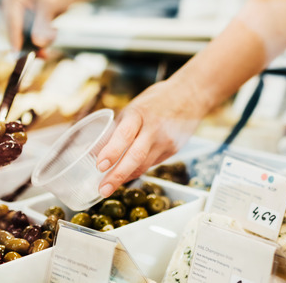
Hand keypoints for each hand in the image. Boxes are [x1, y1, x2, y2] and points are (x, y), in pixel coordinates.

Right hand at [2, 0, 75, 50]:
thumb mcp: (49, 5)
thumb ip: (42, 24)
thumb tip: (38, 43)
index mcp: (12, 3)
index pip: (12, 26)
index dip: (16, 41)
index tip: (19, 55)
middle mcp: (13, 13)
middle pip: (18, 36)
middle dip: (32, 44)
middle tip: (47, 50)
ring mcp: (21, 21)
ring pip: (26, 41)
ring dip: (40, 44)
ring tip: (55, 34)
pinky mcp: (30, 28)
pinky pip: (33, 41)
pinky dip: (43, 43)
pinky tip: (52, 38)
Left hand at [96, 77, 211, 196]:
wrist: (190, 95)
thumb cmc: (156, 100)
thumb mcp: (134, 107)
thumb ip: (119, 127)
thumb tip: (95, 150)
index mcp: (140, 113)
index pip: (125, 134)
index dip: (112, 151)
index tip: (100, 165)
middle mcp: (155, 129)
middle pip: (135, 156)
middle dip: (117, 176)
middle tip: (103, 190)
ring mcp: (166, 141)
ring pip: (143, 165)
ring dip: (125, 177)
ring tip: (108, 187)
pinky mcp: (173, 150)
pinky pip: (151, 164)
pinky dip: (137, 170)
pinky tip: (126, 175)